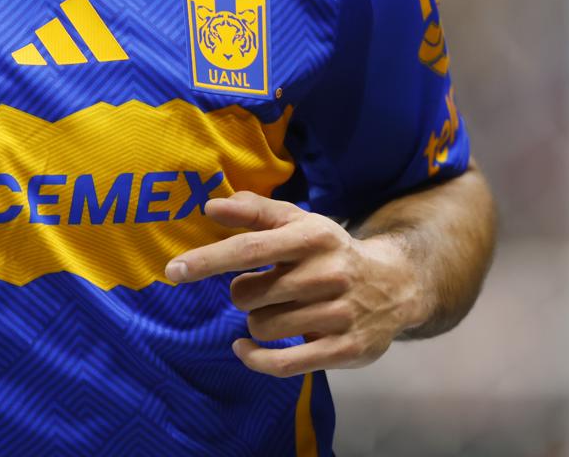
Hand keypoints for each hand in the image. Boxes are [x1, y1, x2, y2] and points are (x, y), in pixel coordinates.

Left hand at [164, 191, 427, 376]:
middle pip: (249, 295)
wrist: (394, 285)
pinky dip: (255, 359)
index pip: (250, 249)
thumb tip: (211, 205)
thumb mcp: (299, 223)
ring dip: (257, 322)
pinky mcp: (344, 350)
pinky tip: (244, 349)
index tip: (173, 270)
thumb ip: (255, 212)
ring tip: (278, 310)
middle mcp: (327, 274)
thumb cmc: (330, 251)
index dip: (209, 260)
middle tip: (264, 289)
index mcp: (311, 238)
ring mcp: (337, 315)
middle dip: (244, 294)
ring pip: (262, 327)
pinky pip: (283, 363)